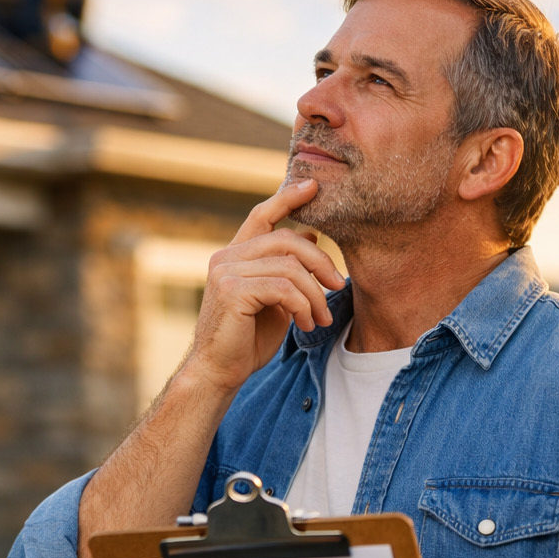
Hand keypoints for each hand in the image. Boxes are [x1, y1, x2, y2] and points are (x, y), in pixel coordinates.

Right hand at [181, 179, 344, 393]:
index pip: (261, 215)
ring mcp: (226, 273)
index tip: (313, 185)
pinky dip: (302, 305)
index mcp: (234, 256)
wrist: (219, 372)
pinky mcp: (232, 292)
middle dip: (320, 261)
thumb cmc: (246, 340)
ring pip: (288, 266)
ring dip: (314, 293)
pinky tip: (305, 324)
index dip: (287, 198)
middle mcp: (226, 258)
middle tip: (339, 284)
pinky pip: (282, 287)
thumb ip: (287, 270)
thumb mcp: (274, 299)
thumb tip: (312, 235)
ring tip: (321, 317)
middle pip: (285, 239)